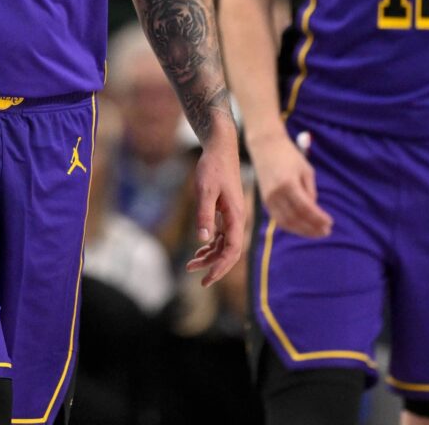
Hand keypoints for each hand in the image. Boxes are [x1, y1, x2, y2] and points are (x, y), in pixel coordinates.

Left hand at [185, 128, 246, 287]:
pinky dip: (211, 244)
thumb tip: (203, 239)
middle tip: (199, 281)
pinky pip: (221, 235)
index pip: (232, 251)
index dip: (221, 267)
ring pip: (224, 244)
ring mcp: (232, 215)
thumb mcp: (205, 190)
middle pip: (229, 252)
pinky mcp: (225, 210)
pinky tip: (200, 250)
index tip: (207, 279)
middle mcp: (237, 218)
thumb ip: (204, 214)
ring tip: (191, 266)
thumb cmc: (213, 167)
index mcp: (235, 216)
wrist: (220, 148)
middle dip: (215, 266)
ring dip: (210, 256)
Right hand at [250, 130, 331, 238]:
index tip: (330, 223)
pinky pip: (278, 219)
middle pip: (295, 219)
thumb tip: (314, 211)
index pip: (305, 208)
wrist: (265, 147)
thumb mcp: (306, 170)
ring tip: (317, 233)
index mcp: (288, 183)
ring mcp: (268, 199)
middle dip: (312, 228)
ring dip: (302, 231)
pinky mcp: (265, 201)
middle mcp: (276, 194)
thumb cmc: (289, 156)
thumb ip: (310, 191)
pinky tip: (303, 228)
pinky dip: (292, 226)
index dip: (318, 218)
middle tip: (326, 231)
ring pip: (286, 223)